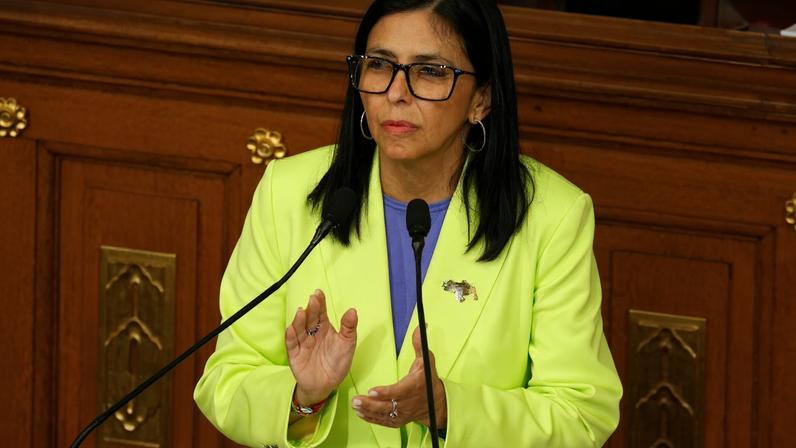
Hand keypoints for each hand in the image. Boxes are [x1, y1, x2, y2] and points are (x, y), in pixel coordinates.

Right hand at [285, 289, 357, 404]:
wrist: (327, 385)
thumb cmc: (338, 363)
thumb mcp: (347, 344)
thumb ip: (349, 328)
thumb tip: (352, 310)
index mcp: (324, 329)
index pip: (321, 313)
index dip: (320, 303)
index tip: (319, 293)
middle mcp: (312, 333)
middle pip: (310, 319)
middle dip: (311, 309)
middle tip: (313, 299)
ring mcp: (303, 343)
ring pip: (299, 329)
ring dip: (299, 320)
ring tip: (302, 311)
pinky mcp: (295, 355)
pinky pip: (292, 344)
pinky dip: (291, 337)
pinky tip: (291, 329)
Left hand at [351, 326, 446, 428]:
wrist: (435, 403)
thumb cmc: (428, 380)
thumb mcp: (426, 360)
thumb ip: (419, 344)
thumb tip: (419, 327)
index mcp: (413, 387)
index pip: (398, 391)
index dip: (385, 392)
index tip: (372, 391)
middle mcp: (407, 402)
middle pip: (387, 406)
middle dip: (370, 404)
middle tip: (356, 400)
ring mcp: (402, 413)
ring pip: (383, 415)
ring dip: (368, 411)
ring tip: (355, 405)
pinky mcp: (398, 420)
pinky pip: (383, 421)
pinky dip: (371, 418)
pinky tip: (360, 413)